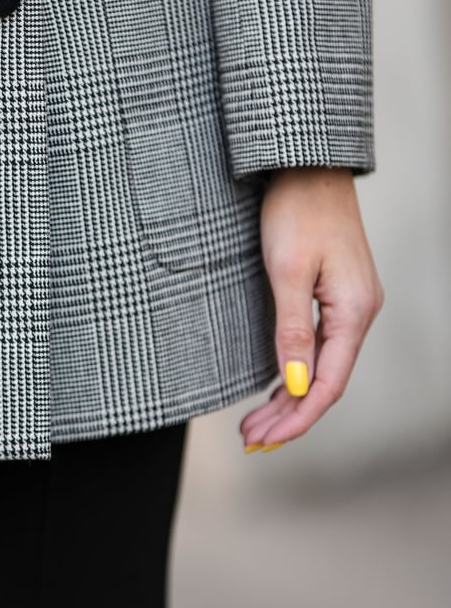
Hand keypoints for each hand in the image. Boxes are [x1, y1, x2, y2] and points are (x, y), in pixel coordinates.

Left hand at [240, 167, 383, 451]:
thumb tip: (294, 384)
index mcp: (353, 312)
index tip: (263, 441)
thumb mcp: (286, 273)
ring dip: (288, 398)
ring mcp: (347, 304)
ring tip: (254, 425)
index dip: (296, 419)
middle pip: (324, 382)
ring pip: (320, 367)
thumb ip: (291, 331)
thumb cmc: (295, 211)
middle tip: (250, 440)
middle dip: (288, 416)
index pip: (327, 385)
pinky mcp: (333, 294)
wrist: (306, 165)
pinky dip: (294, 372)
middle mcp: (358, 313)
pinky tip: (275, 389)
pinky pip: (317, 347)